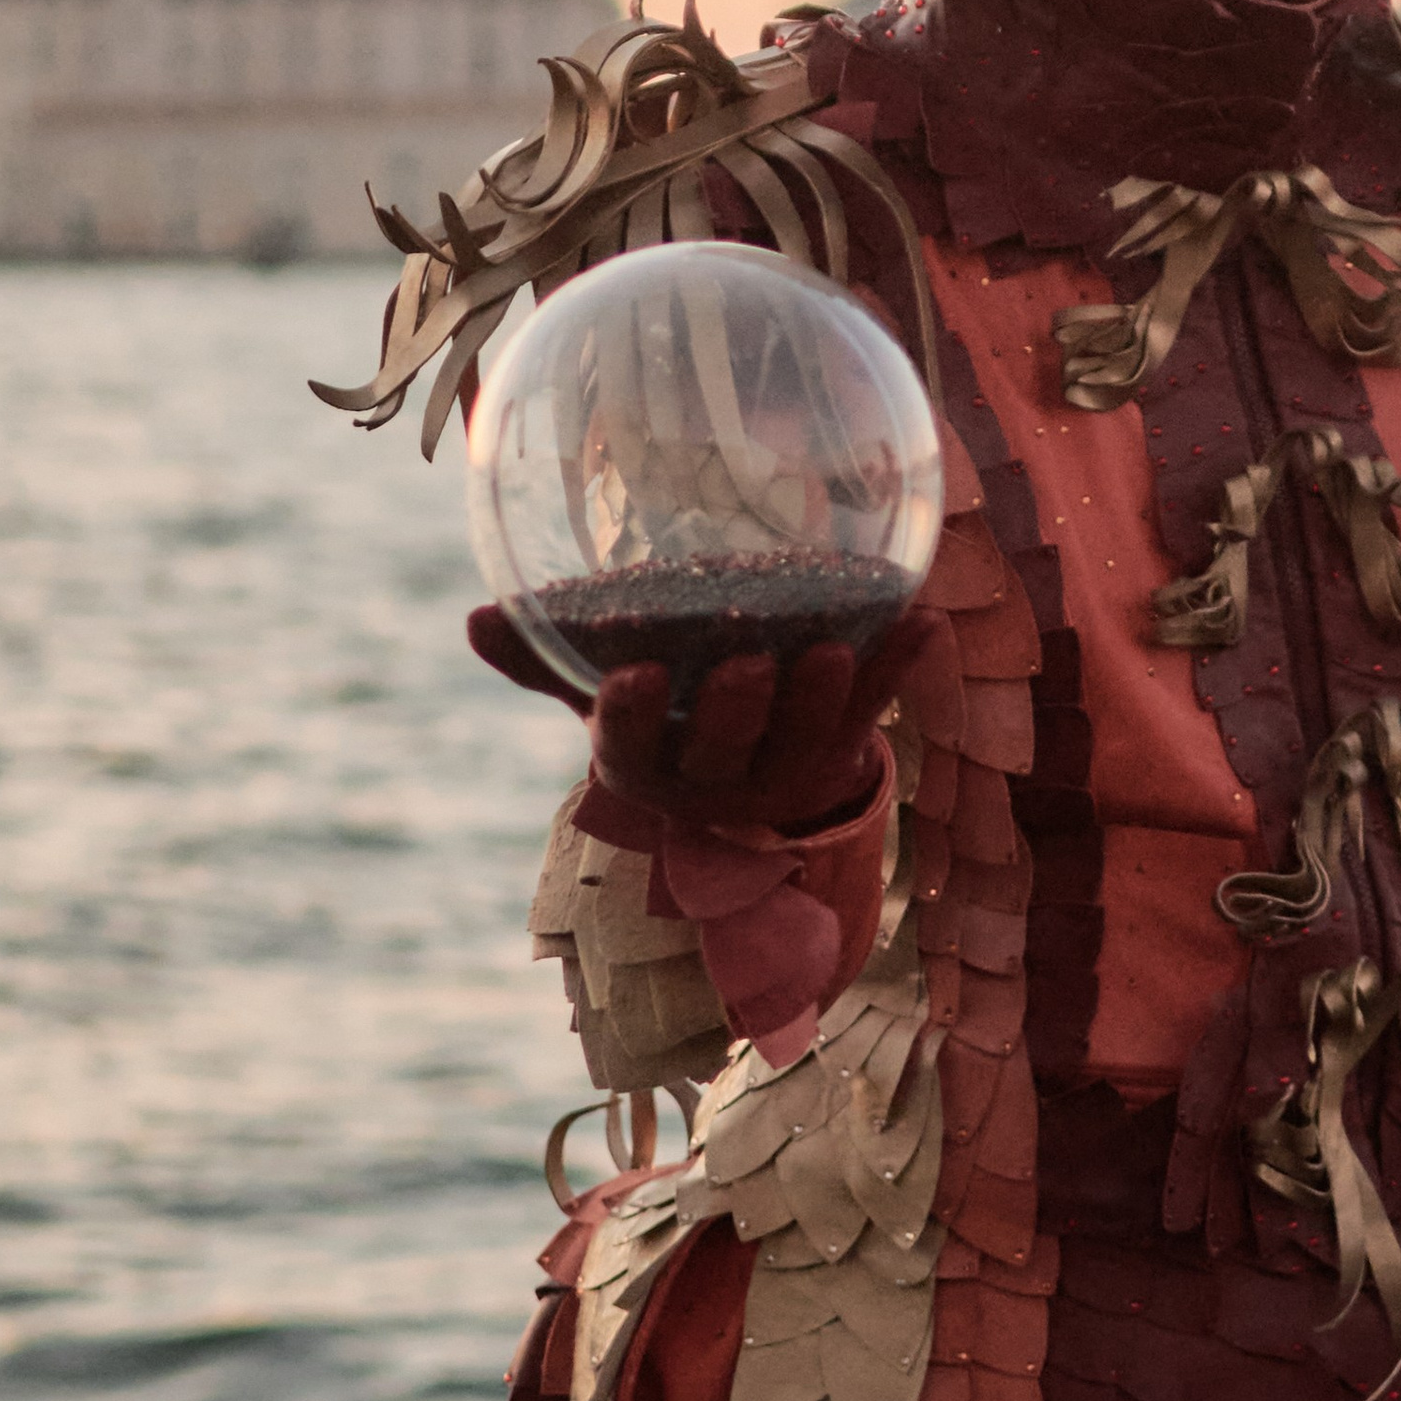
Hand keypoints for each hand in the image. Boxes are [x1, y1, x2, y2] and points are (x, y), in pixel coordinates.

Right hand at [468, 600, 937, 834]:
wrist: (741, 771)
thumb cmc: (659, 713)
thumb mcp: (601, 690)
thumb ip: (548, 657)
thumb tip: (477, 616)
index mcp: (646, 769)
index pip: (632, 750)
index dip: (634, 719)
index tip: (636, 676)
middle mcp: (716, 784)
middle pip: (726, 756)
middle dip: (738, 713)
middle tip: (750, 662)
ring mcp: (786, 774)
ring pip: (807, 744)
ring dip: (824, 699)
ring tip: (833, 648)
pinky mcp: (842, 751)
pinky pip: (874, 712)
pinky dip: (898, 670)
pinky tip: (924, 620)